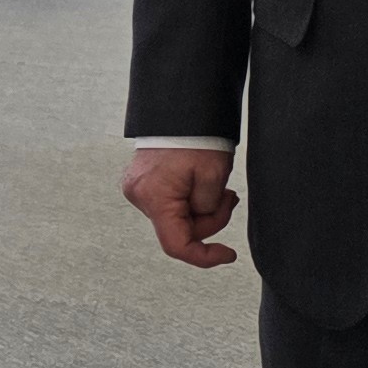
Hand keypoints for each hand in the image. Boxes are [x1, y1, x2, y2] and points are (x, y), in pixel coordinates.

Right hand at [124, 145, 240, 266]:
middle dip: (209, 219)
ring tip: (216, 184)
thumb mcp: (213, 176)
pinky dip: (189, 200)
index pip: (177, 246)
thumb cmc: (197, 138)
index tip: (229, 254)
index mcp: (155, 197)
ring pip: (176, 218)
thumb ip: (208, 208)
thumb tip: (202, 217)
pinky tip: (199, 183)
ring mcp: (138, 189)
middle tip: (229, 197)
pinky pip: (170, 204)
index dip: (205, 257)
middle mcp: (139, 196)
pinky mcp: (142, 183)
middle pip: (179, 230)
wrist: (181, 111)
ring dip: (200, 208)